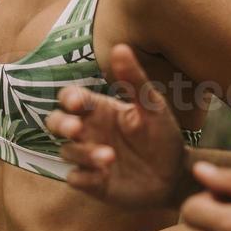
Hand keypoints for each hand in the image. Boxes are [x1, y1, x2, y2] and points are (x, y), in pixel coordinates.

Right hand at [45, 44, 188, 209]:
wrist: (176, 175)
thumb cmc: (162, 136)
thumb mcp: (152, 106)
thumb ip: (134, 80)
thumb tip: (120, 47)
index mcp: (99, 109)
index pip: (70, 98)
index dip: (68, 98)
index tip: (76, 102)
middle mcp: (89, 132)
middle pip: (55, 122)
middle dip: (60, 124)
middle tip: (76, 128)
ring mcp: (88, 157)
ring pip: (66, 151)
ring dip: (83, 153)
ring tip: (110, 157)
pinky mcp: (93, 182)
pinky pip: (75, 178)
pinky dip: (84, 177)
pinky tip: (103, 176)